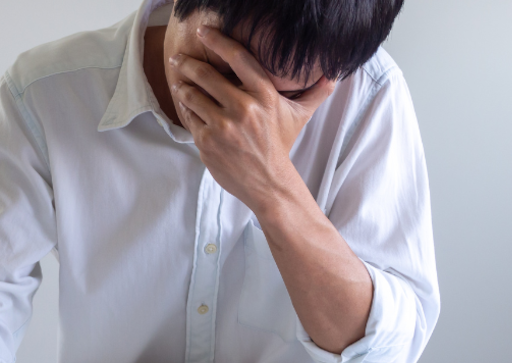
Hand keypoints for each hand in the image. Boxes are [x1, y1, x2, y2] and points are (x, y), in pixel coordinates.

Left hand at [169, 26, 334, 213]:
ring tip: (180, 82)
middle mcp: (243, 108)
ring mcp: (222, 126)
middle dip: (188, 64)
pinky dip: (186, 109)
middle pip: (206, 75)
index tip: (203, 31)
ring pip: (192, 95)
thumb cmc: (281, 145)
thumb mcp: (299, 116)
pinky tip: (185, 105)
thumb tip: (333, 75)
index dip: (217, 40)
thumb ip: (315, 93)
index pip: (238, 57)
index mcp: (264, 95)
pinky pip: (190, 118)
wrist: (269, 183)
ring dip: (183, 86)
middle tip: (179, 58)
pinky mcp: (207, 142)